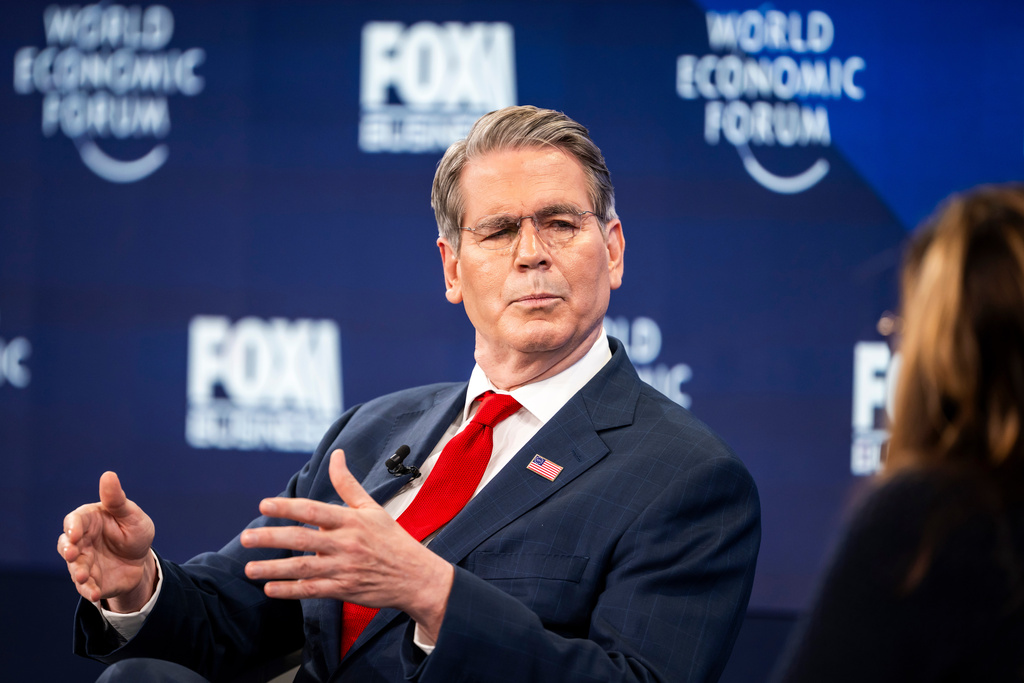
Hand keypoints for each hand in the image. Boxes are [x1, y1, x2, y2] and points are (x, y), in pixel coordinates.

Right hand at [58, 471, 156, 611]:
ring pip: (74, 567)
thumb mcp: (130, 514)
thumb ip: (116, 499)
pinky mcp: (90, 580)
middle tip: (73, 554)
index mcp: (88, 521)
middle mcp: (81, 542)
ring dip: (77, 572)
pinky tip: (94, 594)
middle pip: (66, 545)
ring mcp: (83, 562)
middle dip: (68, 550)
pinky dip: (88, 590)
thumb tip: (108, 475)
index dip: (72, 527)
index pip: (74, 521)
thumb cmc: (134, 530)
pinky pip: (85, 587)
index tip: (76, 533)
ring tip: (83, 577)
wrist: (142, 560)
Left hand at [241, 449, 453, 639]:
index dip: (287, 507)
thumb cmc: (392, 539)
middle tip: (245, 537)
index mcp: (351, 521)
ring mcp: (343, 568)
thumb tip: (336, 455)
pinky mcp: (343, 589)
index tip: (264, 505)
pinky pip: (311, 590)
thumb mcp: (372, 508)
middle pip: (301, 539)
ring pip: (302, 568)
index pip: (314, 510)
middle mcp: (345, 543)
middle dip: (270, 538)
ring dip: (273, 568)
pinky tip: (270, 588)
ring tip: (249, 568)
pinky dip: (289, 590)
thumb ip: (348, 484)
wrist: (415, 576)